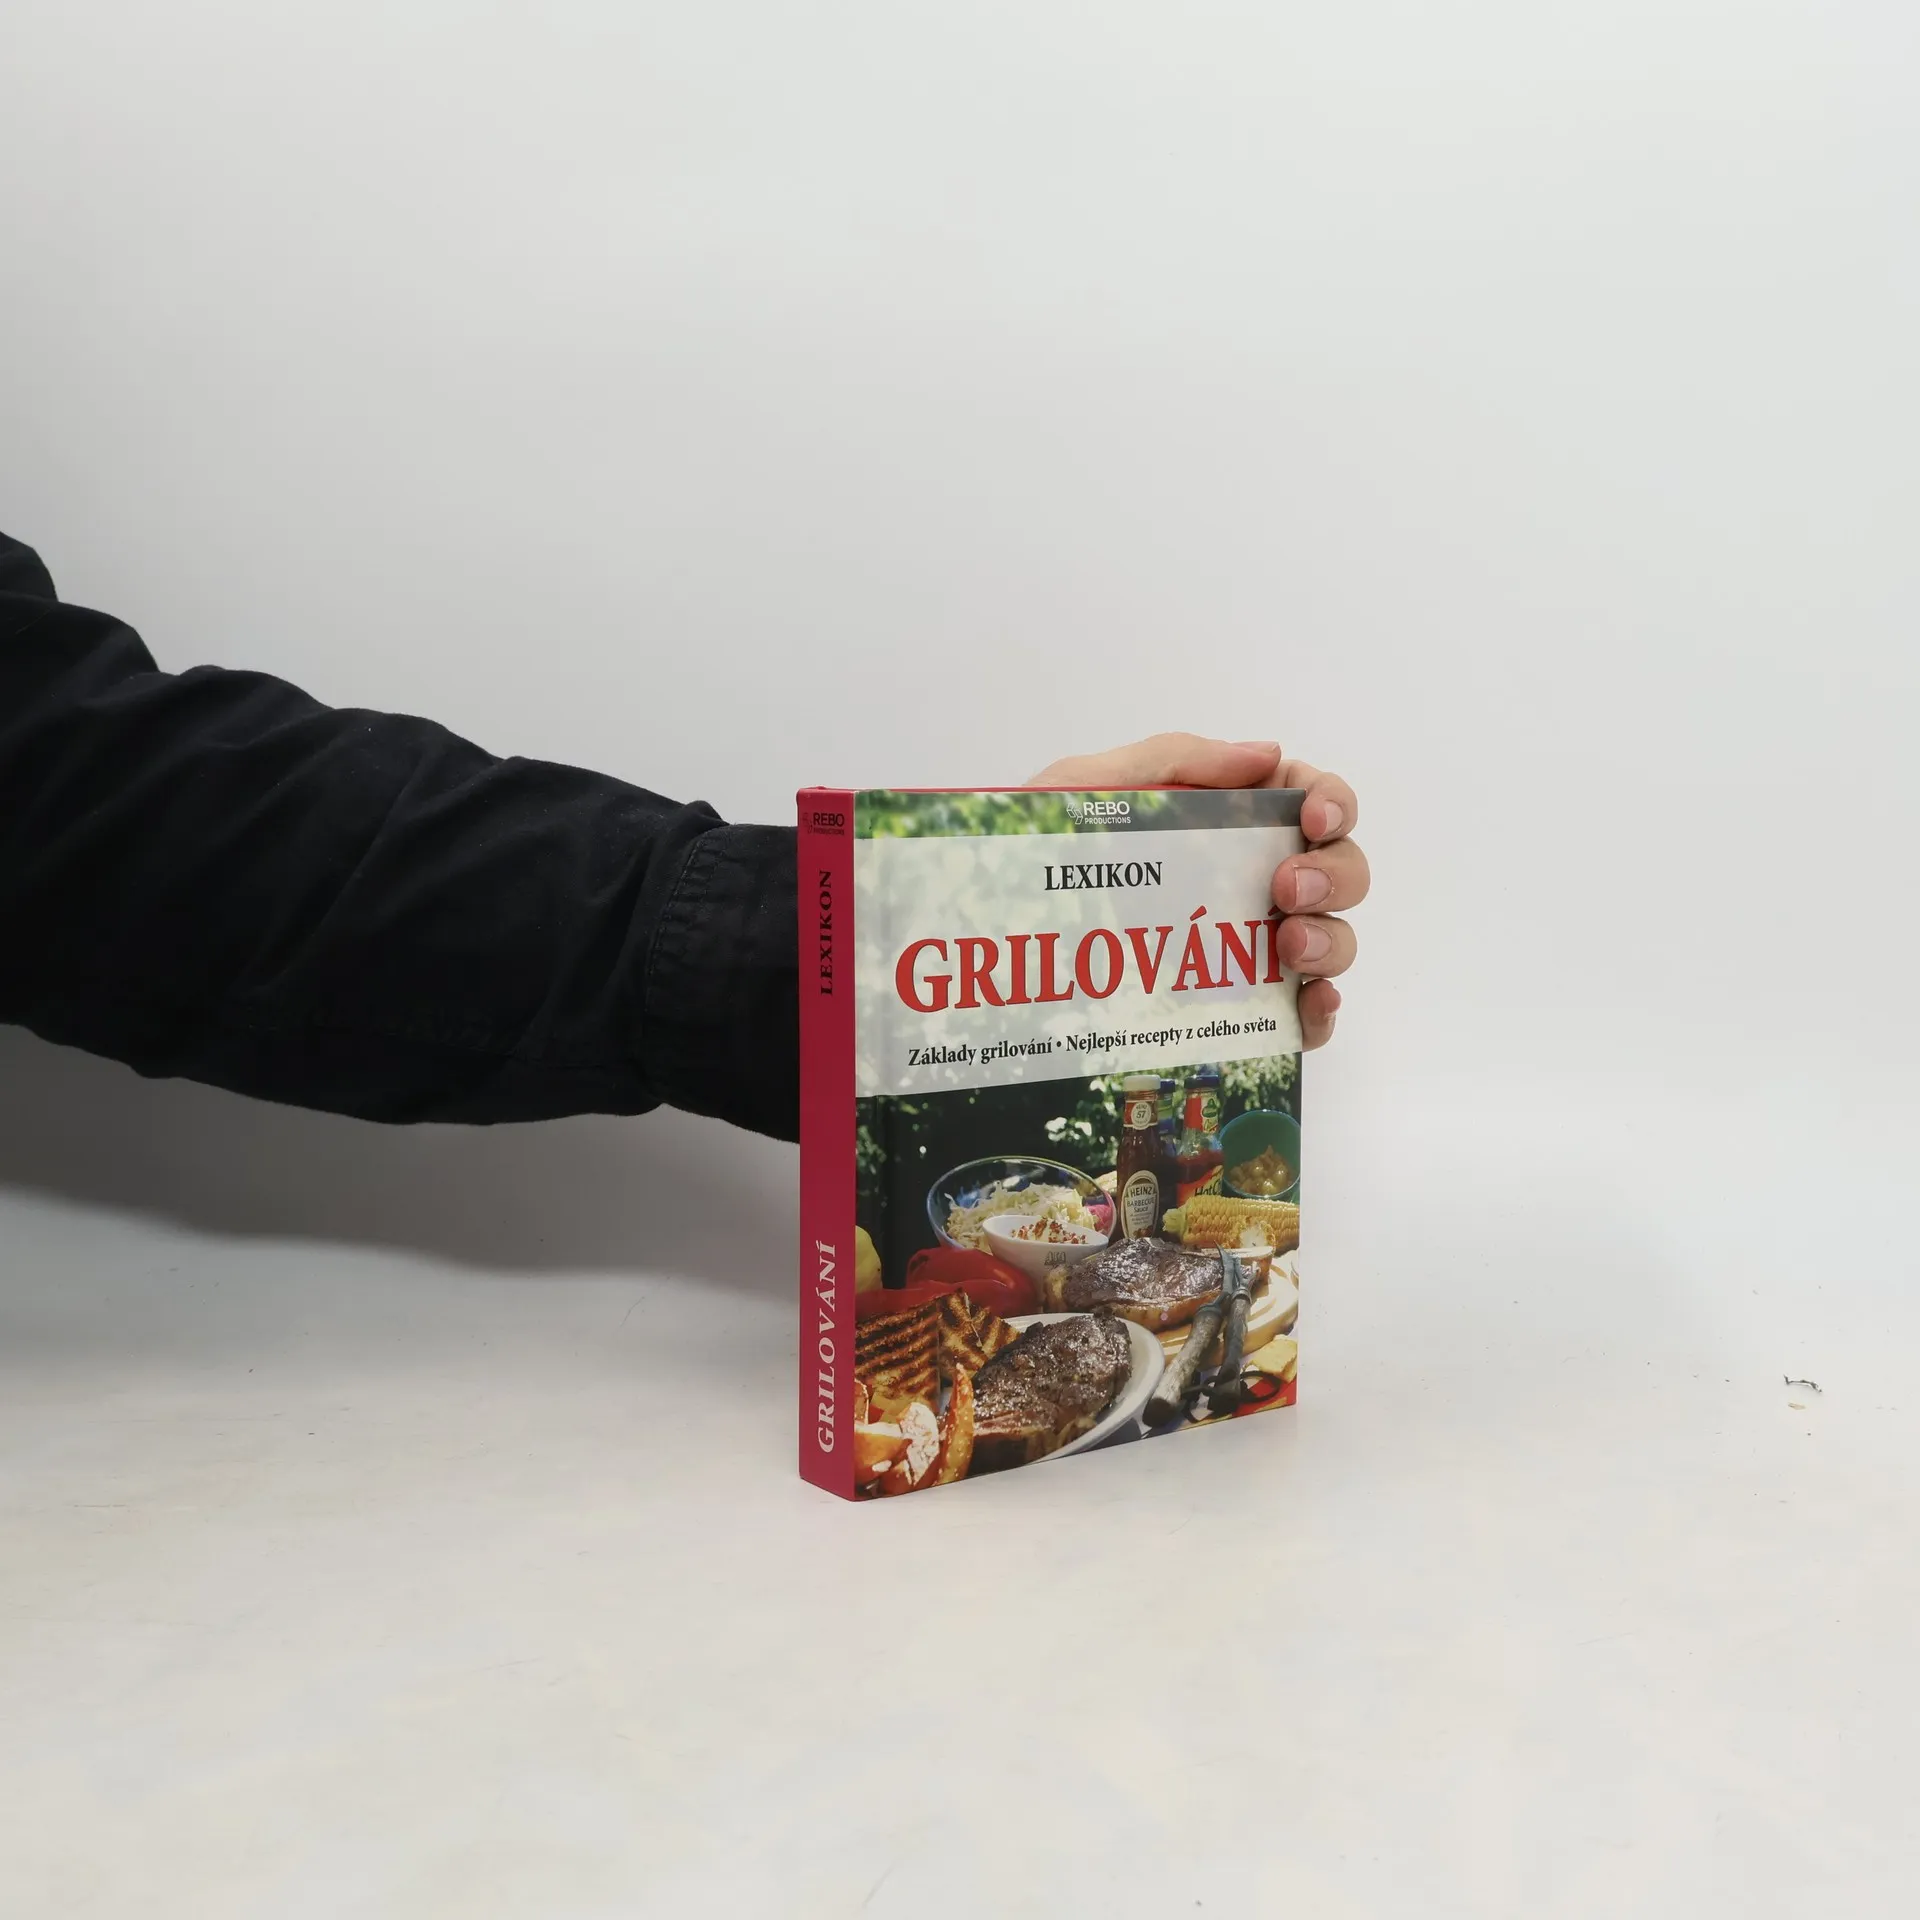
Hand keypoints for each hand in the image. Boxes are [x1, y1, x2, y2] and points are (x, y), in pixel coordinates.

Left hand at [1026, 733, 1365, 1049]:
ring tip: (1289, 948)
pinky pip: (1302, 1017)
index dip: (1332, 799)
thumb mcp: (1083, 785)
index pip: (1309, 798)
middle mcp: (1246, 883)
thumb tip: (1267, 754)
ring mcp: (1245, 950)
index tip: (1314, 815)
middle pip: (1339, 870)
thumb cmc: (1028, 852)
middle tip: (1287, 888)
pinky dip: (1321, 1012)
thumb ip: (1171, 761)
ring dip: (1333, 940)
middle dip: (1335, 873)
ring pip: (1333, 941)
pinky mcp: (1234, 1013)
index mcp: (1221, 820)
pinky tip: (1306, 1003)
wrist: (976, 939)